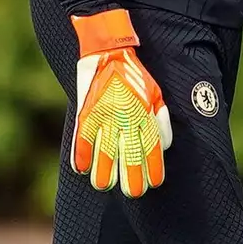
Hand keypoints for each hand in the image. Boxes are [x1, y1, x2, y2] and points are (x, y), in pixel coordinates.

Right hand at [70, 9, 172, 195]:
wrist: (108, 51)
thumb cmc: (135, 76)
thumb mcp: (156, 94)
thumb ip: (160, 120)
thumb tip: (161, 147)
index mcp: (145, 113)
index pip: (152, 150)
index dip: (153, 170)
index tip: (154, 183)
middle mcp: (125, 118)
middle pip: (129, 157)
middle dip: (132, 179)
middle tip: (133, 192)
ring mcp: (104, 116)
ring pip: (104, 154)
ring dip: (103, 173)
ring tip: (104, 185)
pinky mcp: (86, 112)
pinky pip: (82, 139)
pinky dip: (81, 156)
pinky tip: (82, 169)